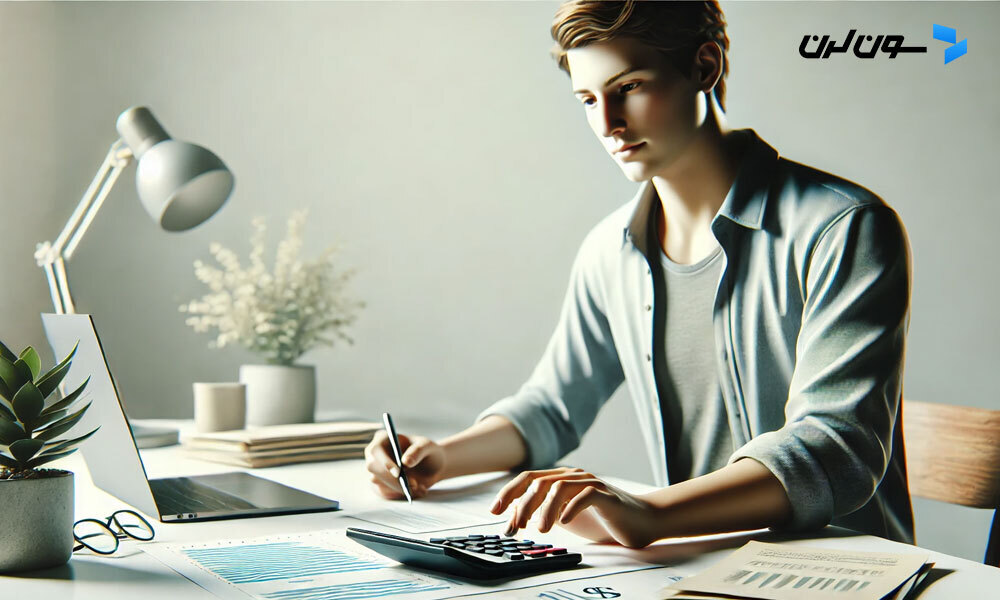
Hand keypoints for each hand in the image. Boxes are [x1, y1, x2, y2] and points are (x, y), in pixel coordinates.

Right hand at [364, 431, 445, 499]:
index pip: (376, 451)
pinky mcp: (382, 484)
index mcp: (383, 440)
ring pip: (380, 483)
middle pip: (374, 469)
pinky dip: (402, 494)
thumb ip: (418, 451)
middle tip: (414, 485)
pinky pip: (385, 493)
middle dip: (393, 480)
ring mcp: (377, 471)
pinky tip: (418, 489)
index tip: (398, 473)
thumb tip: (405, 462)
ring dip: (400, 488)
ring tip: (420, 486)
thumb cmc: (429, 451)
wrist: (434, 466)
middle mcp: (376, 455)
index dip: (384, 462)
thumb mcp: (428, 446)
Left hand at [489, 467, 658, 548]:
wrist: (642, 521)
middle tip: (516, 527)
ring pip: (559, 487)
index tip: (495, 511)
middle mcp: (573, 476)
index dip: (509, 493)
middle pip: (539, 482)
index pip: (528, 479)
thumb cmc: (602, 519)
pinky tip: (564, 522)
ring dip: (545, 509)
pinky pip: (585, 495)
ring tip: (541, 530)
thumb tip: (514, 520)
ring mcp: (590, 482)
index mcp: (561, 479)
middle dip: (523, 504)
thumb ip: (543, 515)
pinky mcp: (606, 495)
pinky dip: (571, 507)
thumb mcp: (566, 518)